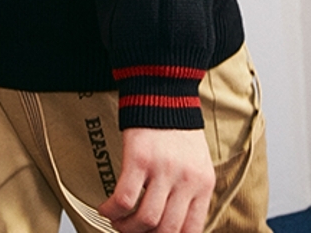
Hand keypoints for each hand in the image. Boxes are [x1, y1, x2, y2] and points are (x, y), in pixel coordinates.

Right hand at [98, 127, 214, 232]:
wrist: (165, 92)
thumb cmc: (179, 130)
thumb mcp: (196, 163)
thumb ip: (189, 193)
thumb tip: (170, 225)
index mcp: (203, 184)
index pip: (191, 231)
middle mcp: (186, 179)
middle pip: (167, 230)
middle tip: (134, 232)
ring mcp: (163, 169)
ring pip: (145, 220)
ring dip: (127, 228)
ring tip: (119, 222)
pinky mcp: (139, 158)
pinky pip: (124, 199)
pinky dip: (112, 211)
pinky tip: (106, 208)